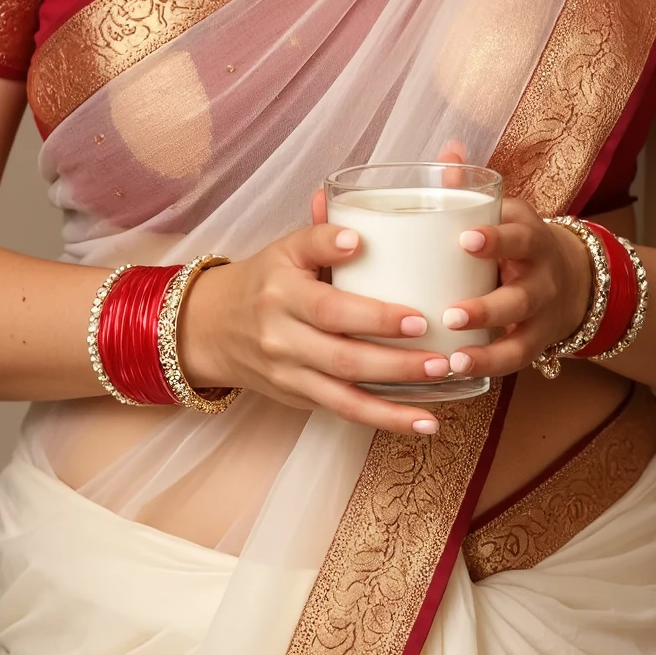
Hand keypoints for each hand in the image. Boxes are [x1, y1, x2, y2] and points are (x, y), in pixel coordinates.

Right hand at [176, 222, 454, 436]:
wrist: (211, 326)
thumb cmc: (264, 280)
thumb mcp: (284, 249)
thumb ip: (321, 236)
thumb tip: (360, 232)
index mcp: (282, 293)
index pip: (328, 307)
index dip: (373, 315)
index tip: (417, 316)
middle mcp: (282, 338)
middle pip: (342, 357)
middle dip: (396, 363)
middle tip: (443, 358)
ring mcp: (289, 374)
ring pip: (345, 395)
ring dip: (397, 402)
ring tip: (440, 397)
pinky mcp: (297, 398)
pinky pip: (343, 412)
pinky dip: (384, 420)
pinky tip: (422, 422)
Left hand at [436, 199, 593, 383]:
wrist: (574, 277)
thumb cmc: (517, 240)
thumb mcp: (505, 211)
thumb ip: (473, 188)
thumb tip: (449, 151)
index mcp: (530, 236)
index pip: (520, 235)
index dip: (496, 238)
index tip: (466, 239)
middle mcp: (542, 276)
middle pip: (522, 295)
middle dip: (488, 307)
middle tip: (451, 314)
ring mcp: (542, 313)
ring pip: (521, 334)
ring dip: (488, 348)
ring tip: (454, 357)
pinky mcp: (537, 340)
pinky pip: (517, 357)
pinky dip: (491, 365)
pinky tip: (460, 367)